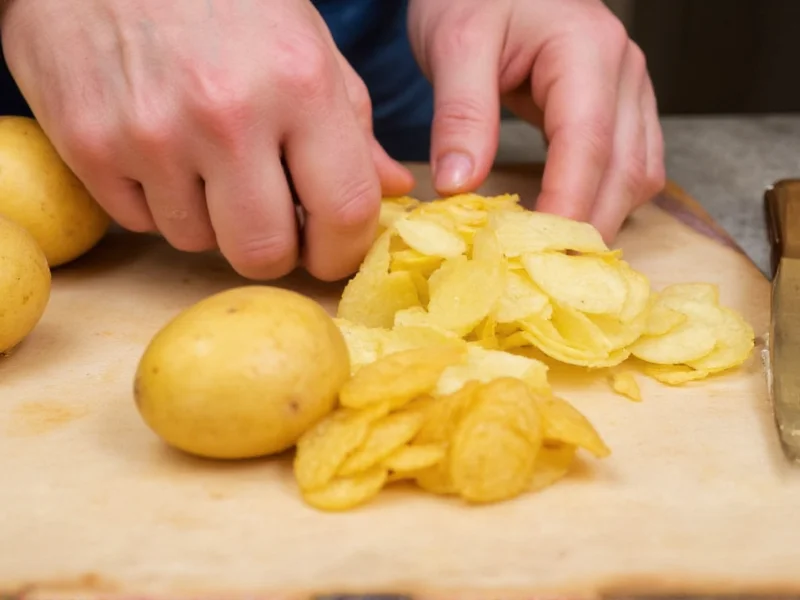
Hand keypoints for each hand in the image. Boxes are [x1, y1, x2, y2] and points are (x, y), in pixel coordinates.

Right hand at [2, 0, 413, 280]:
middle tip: (270, 223)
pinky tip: (159, 152)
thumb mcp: (306, 43)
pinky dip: (157, 202)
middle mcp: (228, 115)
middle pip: (264, 252)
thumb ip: (353, 123)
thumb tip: (392, 189)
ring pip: (197, 242)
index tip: (330, 250)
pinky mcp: (89, 145)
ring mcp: (152, 133)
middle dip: (274, 251)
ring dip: (210, 220)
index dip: (343, 250)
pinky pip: (140, 222)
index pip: (345, 211)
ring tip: (205, 162)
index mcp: (301, 83)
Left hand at [408, 0, 665, 240]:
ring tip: (554, 258)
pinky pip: (631, 167)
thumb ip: (462, 114)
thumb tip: (459, 187)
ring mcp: (628, 92)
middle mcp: (623, 73)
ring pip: (638, 175)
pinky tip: (568, 220)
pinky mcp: (618, 109)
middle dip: (587, 227)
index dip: (567, 207)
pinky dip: (604, 201)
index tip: (537, 256)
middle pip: (625, 171)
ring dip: (601, 219)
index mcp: (587, 52)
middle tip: (543, 275)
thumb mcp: (455, 43)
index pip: (588, 145)